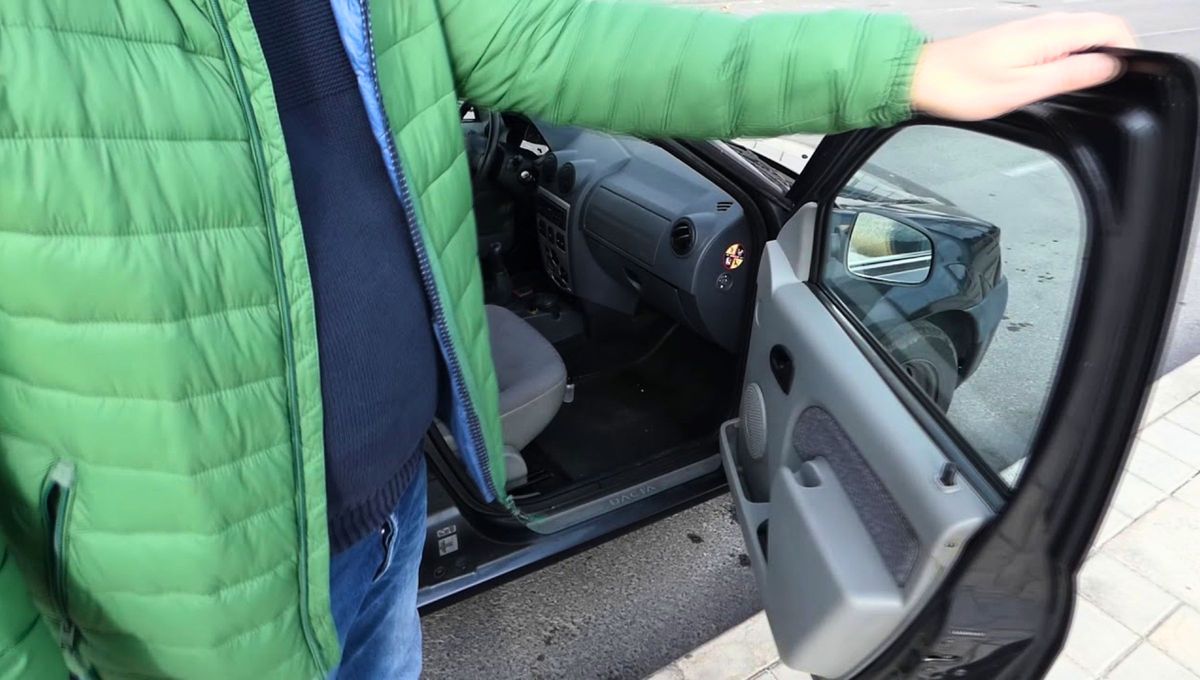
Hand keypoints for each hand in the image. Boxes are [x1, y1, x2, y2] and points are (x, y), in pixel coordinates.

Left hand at [911, 13, 1136, 120]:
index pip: (1112, 27)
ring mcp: (1031, 30)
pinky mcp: (1019, 39)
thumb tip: (1108, 66)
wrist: (919, 76)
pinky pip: (1060, 42)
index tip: (1127, 76)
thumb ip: (1070, 74)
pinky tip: (1058, 79)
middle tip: (1106, 87)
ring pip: (1080, 35)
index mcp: (1051, 32)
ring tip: (1083, 86)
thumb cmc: (959, 85)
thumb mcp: (1023, 88)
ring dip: (1090, 56)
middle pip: (1100, 29)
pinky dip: (1069, 57)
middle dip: (1112, 55)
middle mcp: (1044, 24)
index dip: (1128, 51)